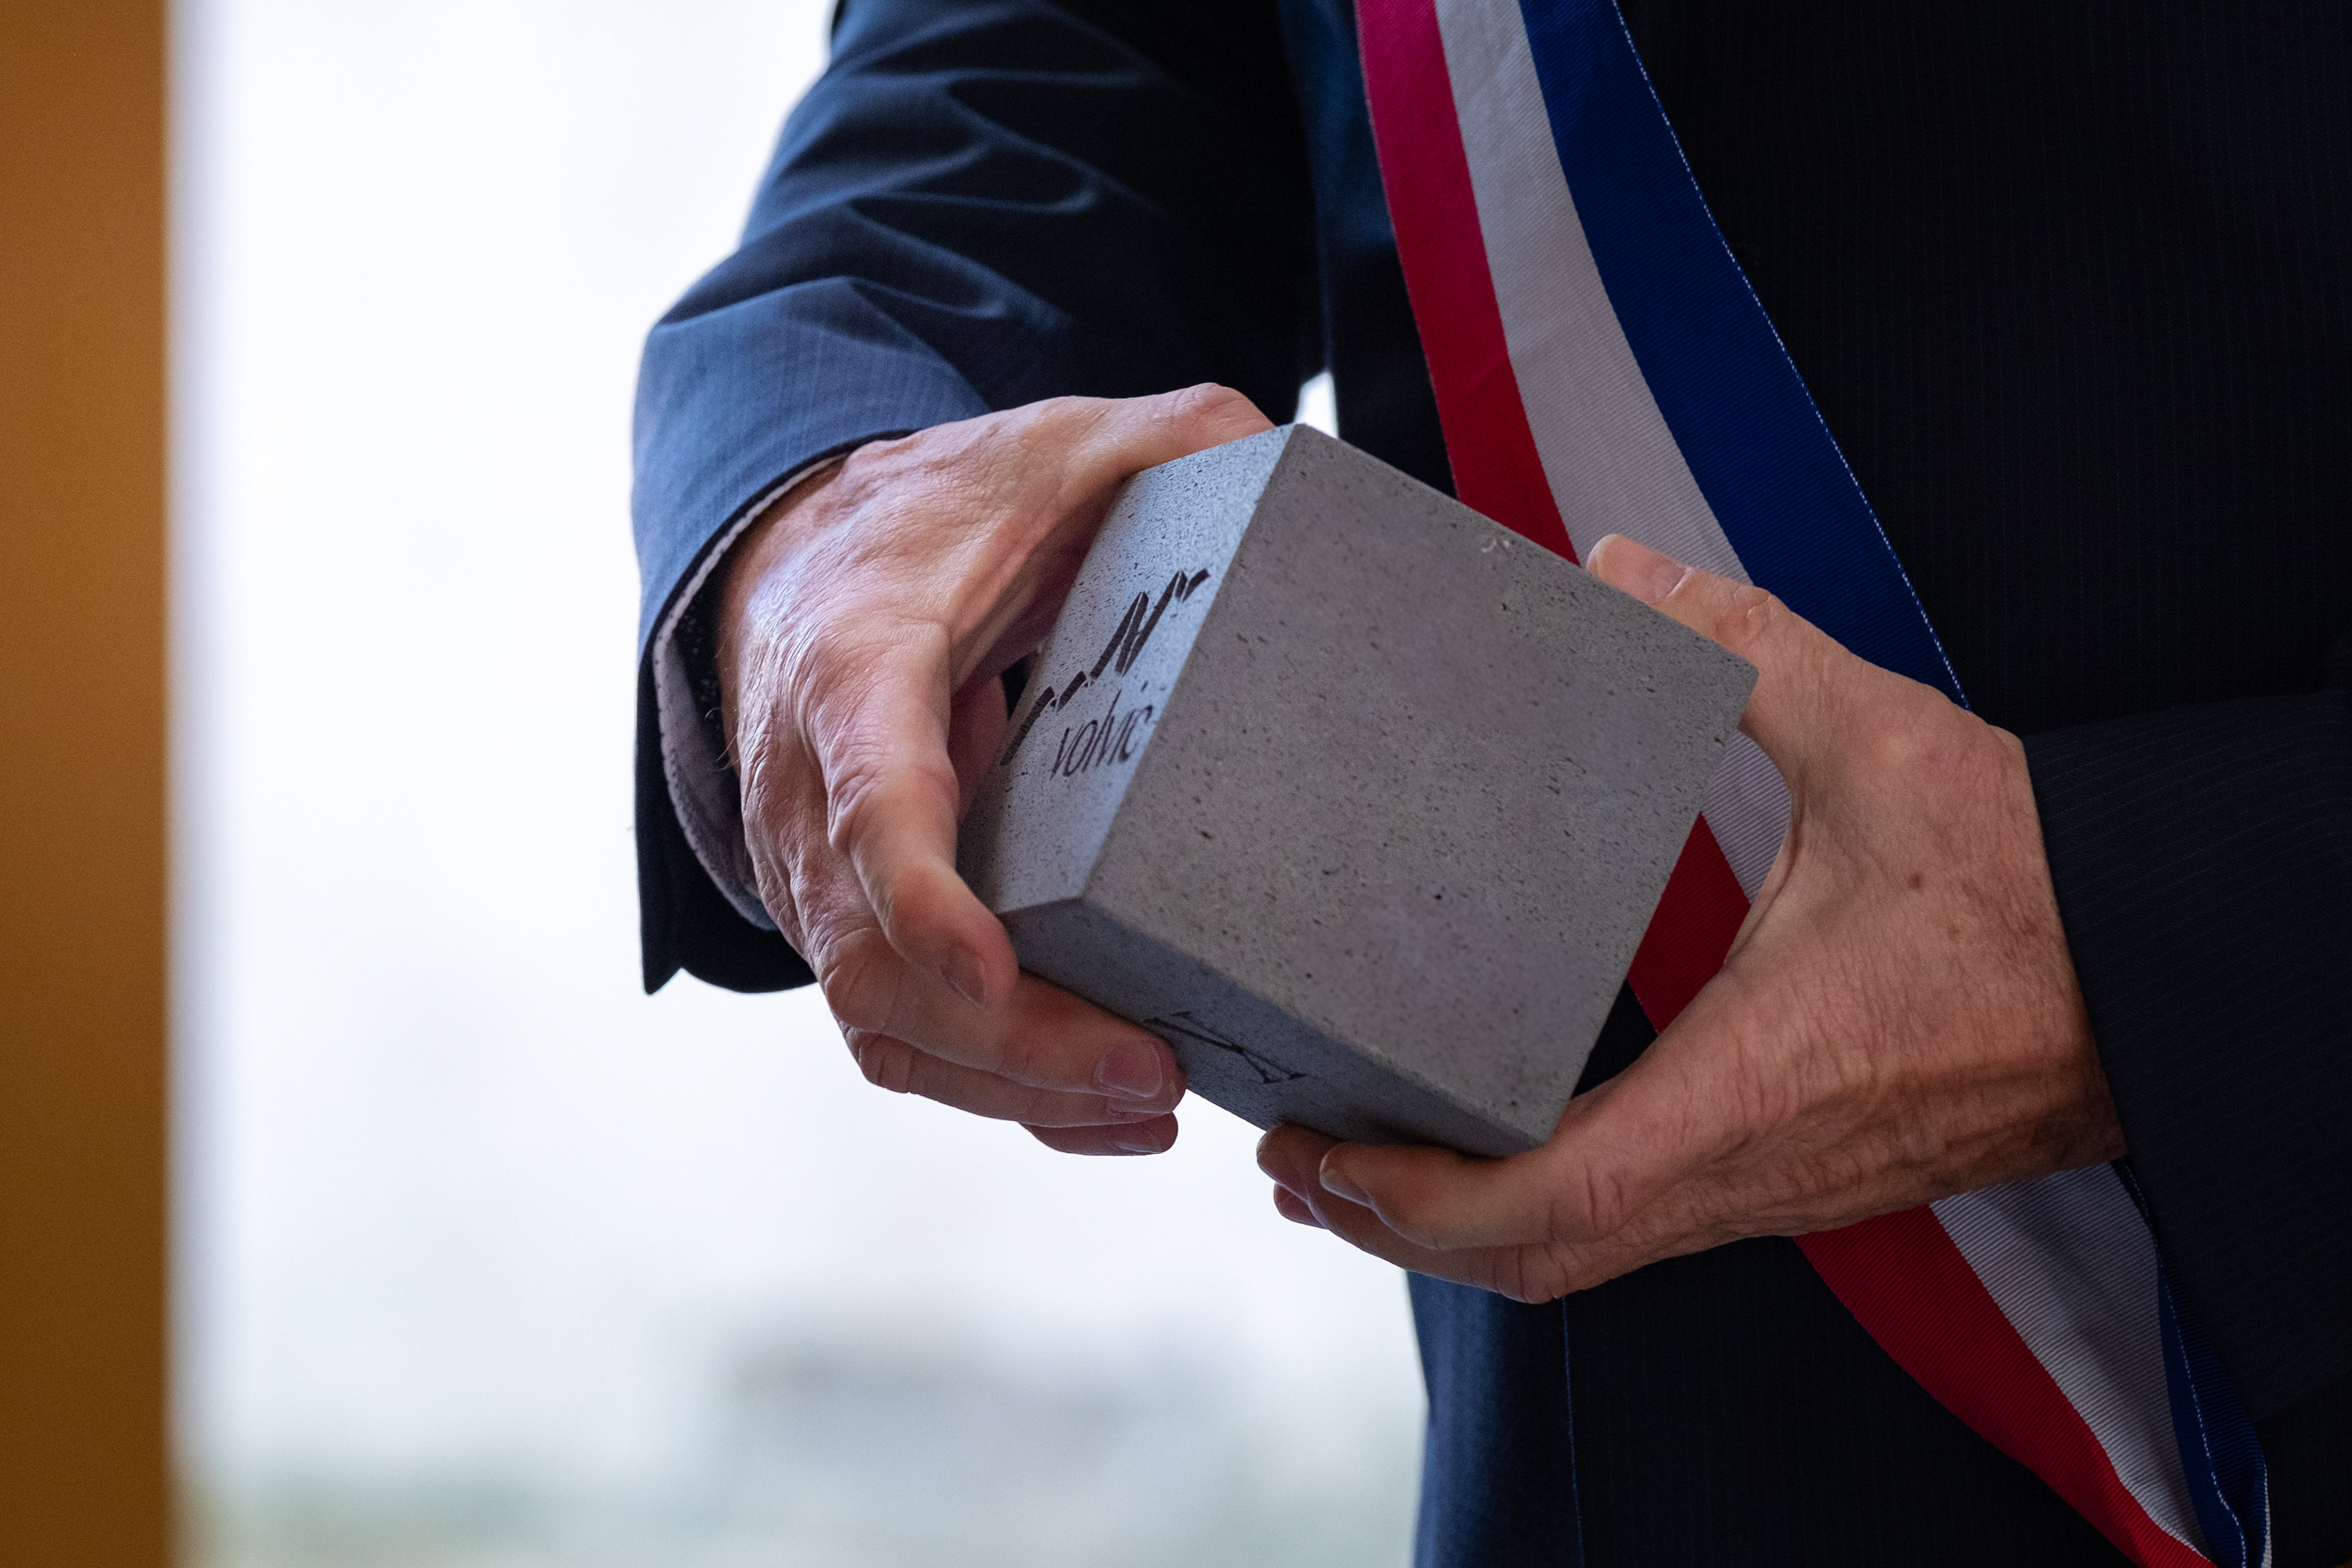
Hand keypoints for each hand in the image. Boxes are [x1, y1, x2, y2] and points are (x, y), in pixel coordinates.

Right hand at [717, 386, 1273, 1154]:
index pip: (864, 801)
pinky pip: (905, 1037)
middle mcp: (810, 799)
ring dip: (1011, 1089)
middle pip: (875, 964)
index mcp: (852, 671)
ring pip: (884, 1025)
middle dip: (1009, 1041)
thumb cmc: (933, 518)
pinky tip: (1111, 1113)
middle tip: (1151, 1071)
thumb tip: (1284, 460)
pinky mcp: (854, 927)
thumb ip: (1166, 443)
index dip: (919, 897)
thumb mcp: (1047, 449)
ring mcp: (820, 881)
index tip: (994, 971)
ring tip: (1153, 1107)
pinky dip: (999, 1090)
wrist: (794, 565)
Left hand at [1258, 534, 2123, 1296]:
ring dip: (1460, 1233)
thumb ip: (1742, 647)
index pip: (1550, 1201)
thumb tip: (1621, 568)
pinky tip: (1490, 1156)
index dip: (1418, 1201)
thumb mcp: (1881, 742)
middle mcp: (1752, 1166)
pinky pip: (1638, 1228)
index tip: (1321, 1157)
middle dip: (1396, 1226)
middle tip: (1292, 1160)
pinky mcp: (1793, 1173)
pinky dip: (1537, 1215)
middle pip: (1537, 1260)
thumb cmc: (2036, 884)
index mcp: (1754, 1084)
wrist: (2165, 973)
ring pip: (1586, 1259)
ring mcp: (1775, 1186)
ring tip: (1355, 1172)